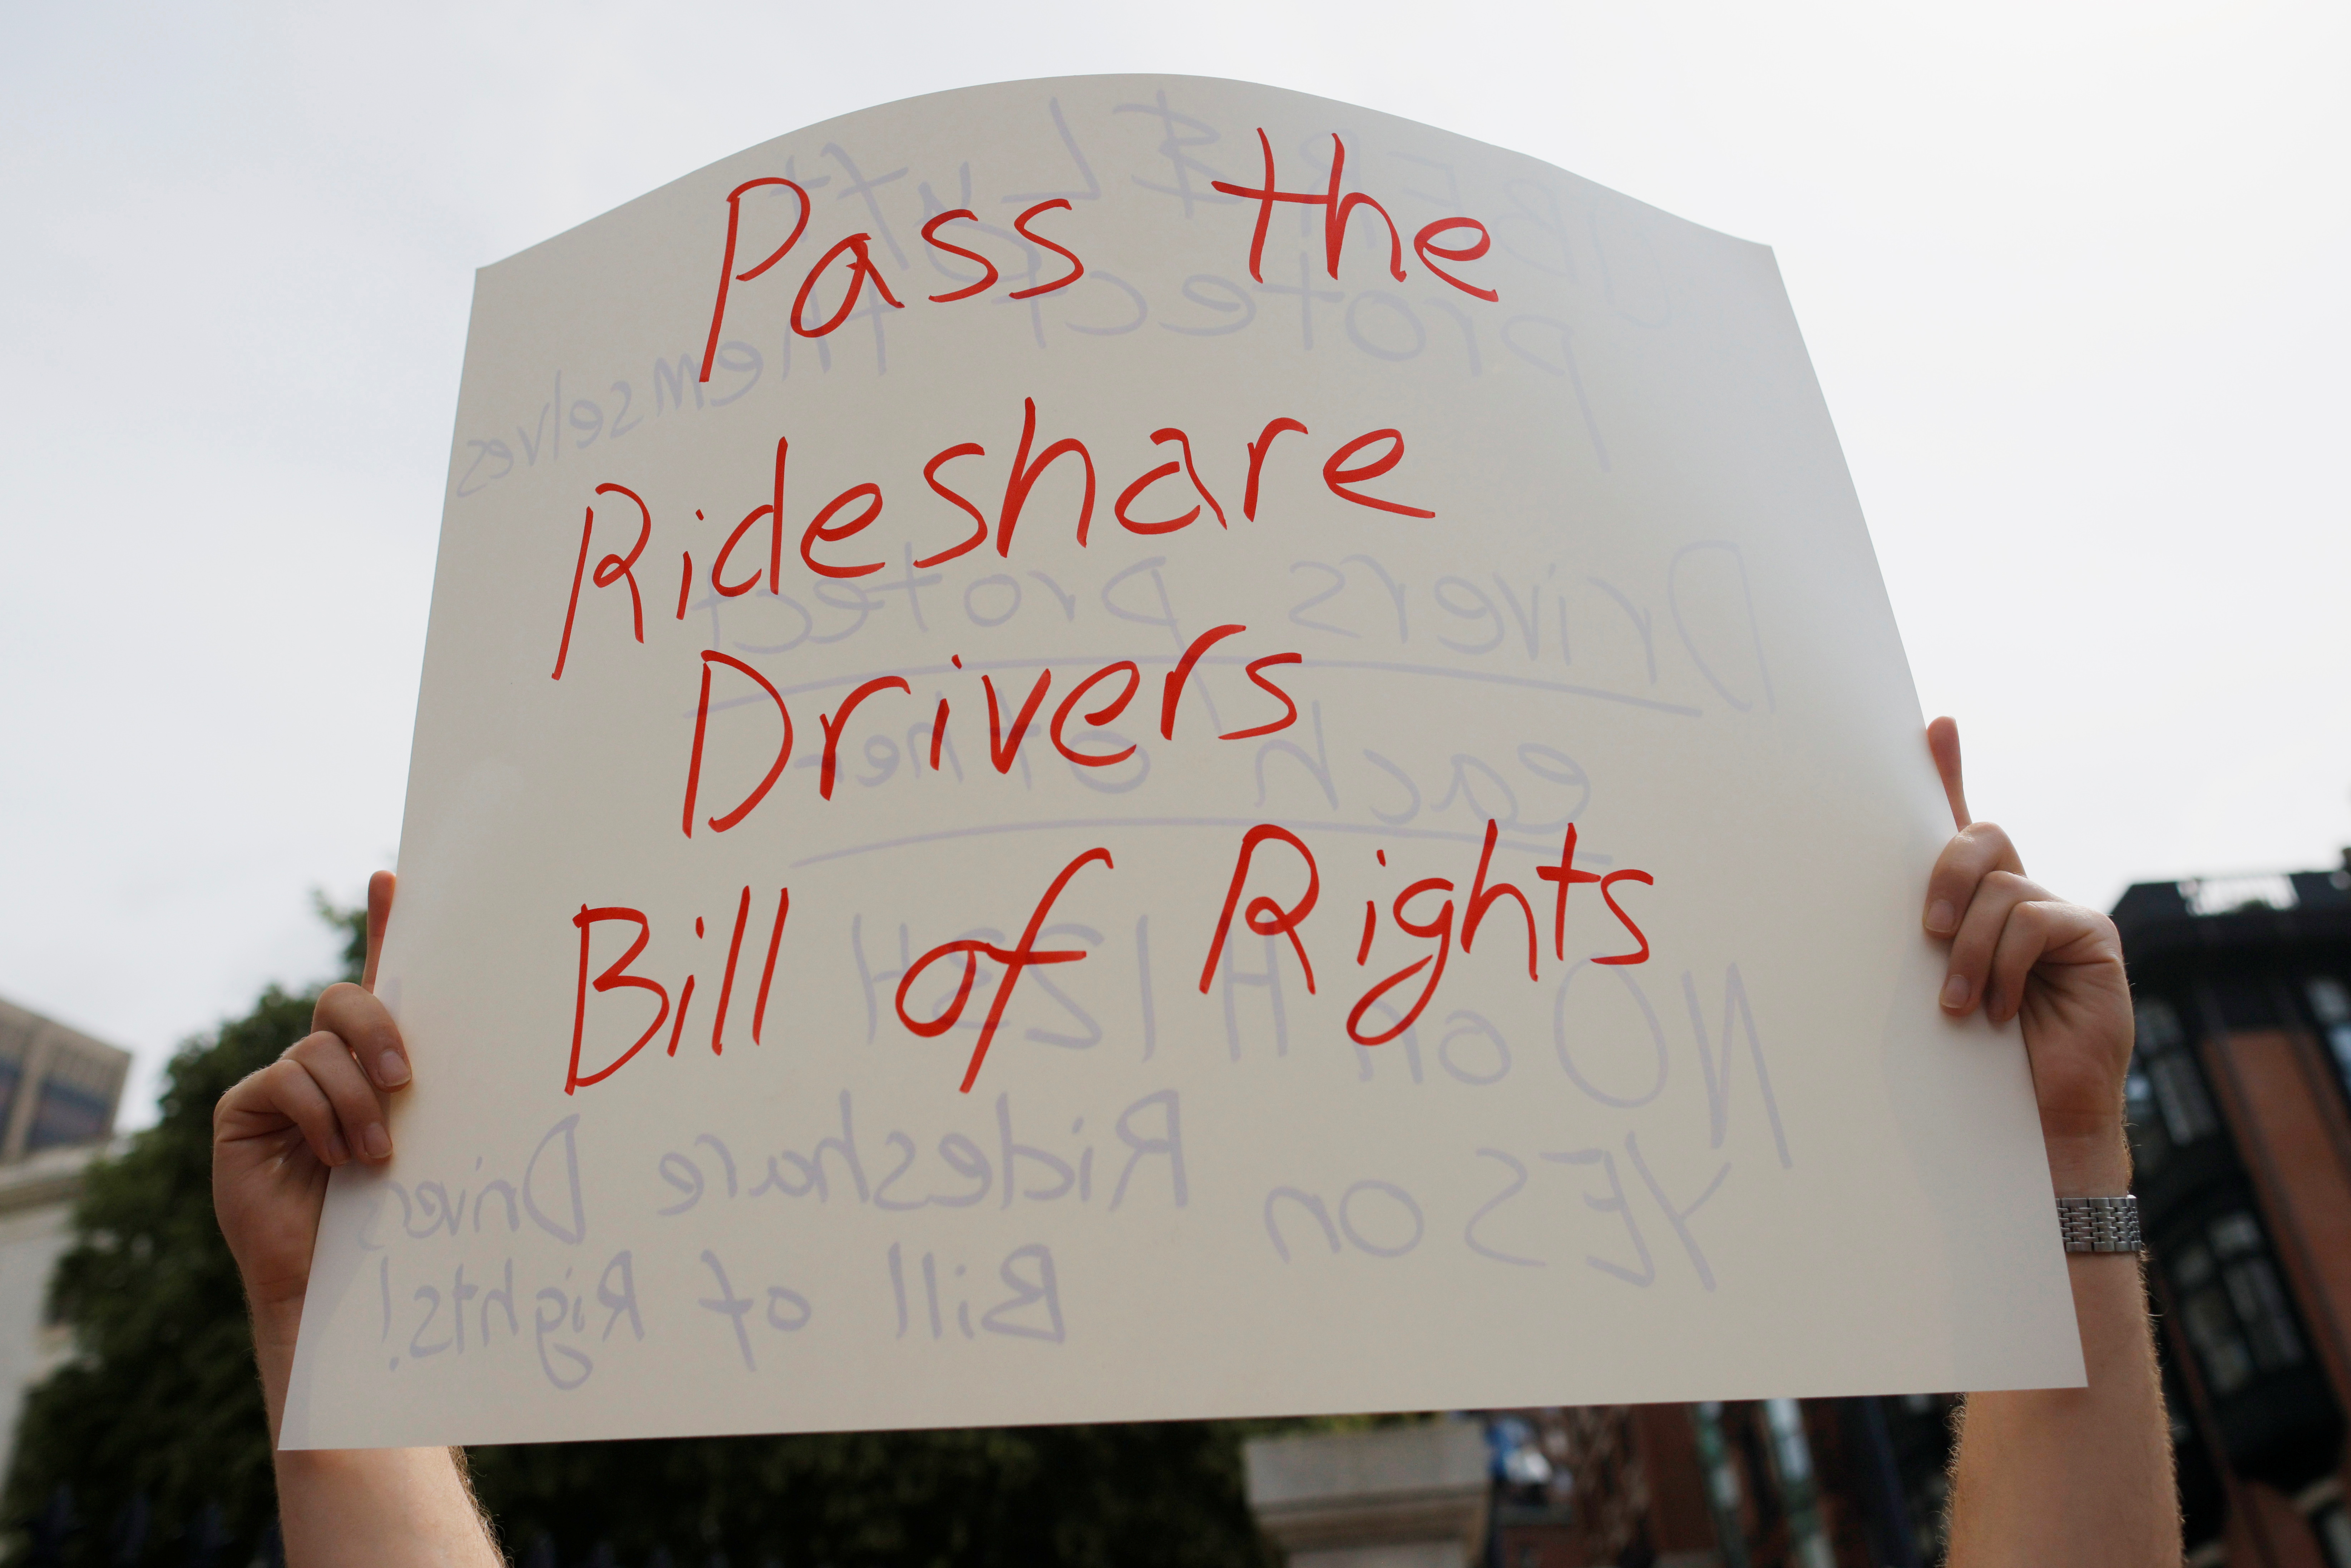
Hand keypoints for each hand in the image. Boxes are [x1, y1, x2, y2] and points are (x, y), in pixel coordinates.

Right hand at [213, 872, 412, 1331]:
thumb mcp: (430, 1136)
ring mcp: (282, 1083)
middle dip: (379, 1030)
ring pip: (320, 1049)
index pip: (383, 976)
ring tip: (375, 1155)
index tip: (393, 876)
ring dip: (355, 1100)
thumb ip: (437, 1089)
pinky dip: (319, 1118)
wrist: (342, 1284)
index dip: (384, 922)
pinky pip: (285, 1082)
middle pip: (347, 1000)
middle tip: (405, 1080)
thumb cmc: (398, 1215)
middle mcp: (326, 1060)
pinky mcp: (245, 1111)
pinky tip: (334, 1158)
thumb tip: (500, 1037)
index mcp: (376, 1059)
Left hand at [1922, 719, 2133, 1195]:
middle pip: (1977, 837)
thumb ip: (1917, 937)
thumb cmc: (1971, 1059)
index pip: (1959, 822)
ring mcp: (2060, 913)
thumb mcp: (1929, 984)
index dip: (1948, 770)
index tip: (1933, 726)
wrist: (2031, 1119)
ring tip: (1959, 1004)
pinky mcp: (2091, 937)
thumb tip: (1872, 906)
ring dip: (1969, 950)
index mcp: (1974, 902)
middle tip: (1926, 932)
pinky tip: (2000, 1009)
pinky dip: (2005, 965)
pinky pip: (2034, 920)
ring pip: (1999, 889)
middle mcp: (2018, 895)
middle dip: (1944, 875)